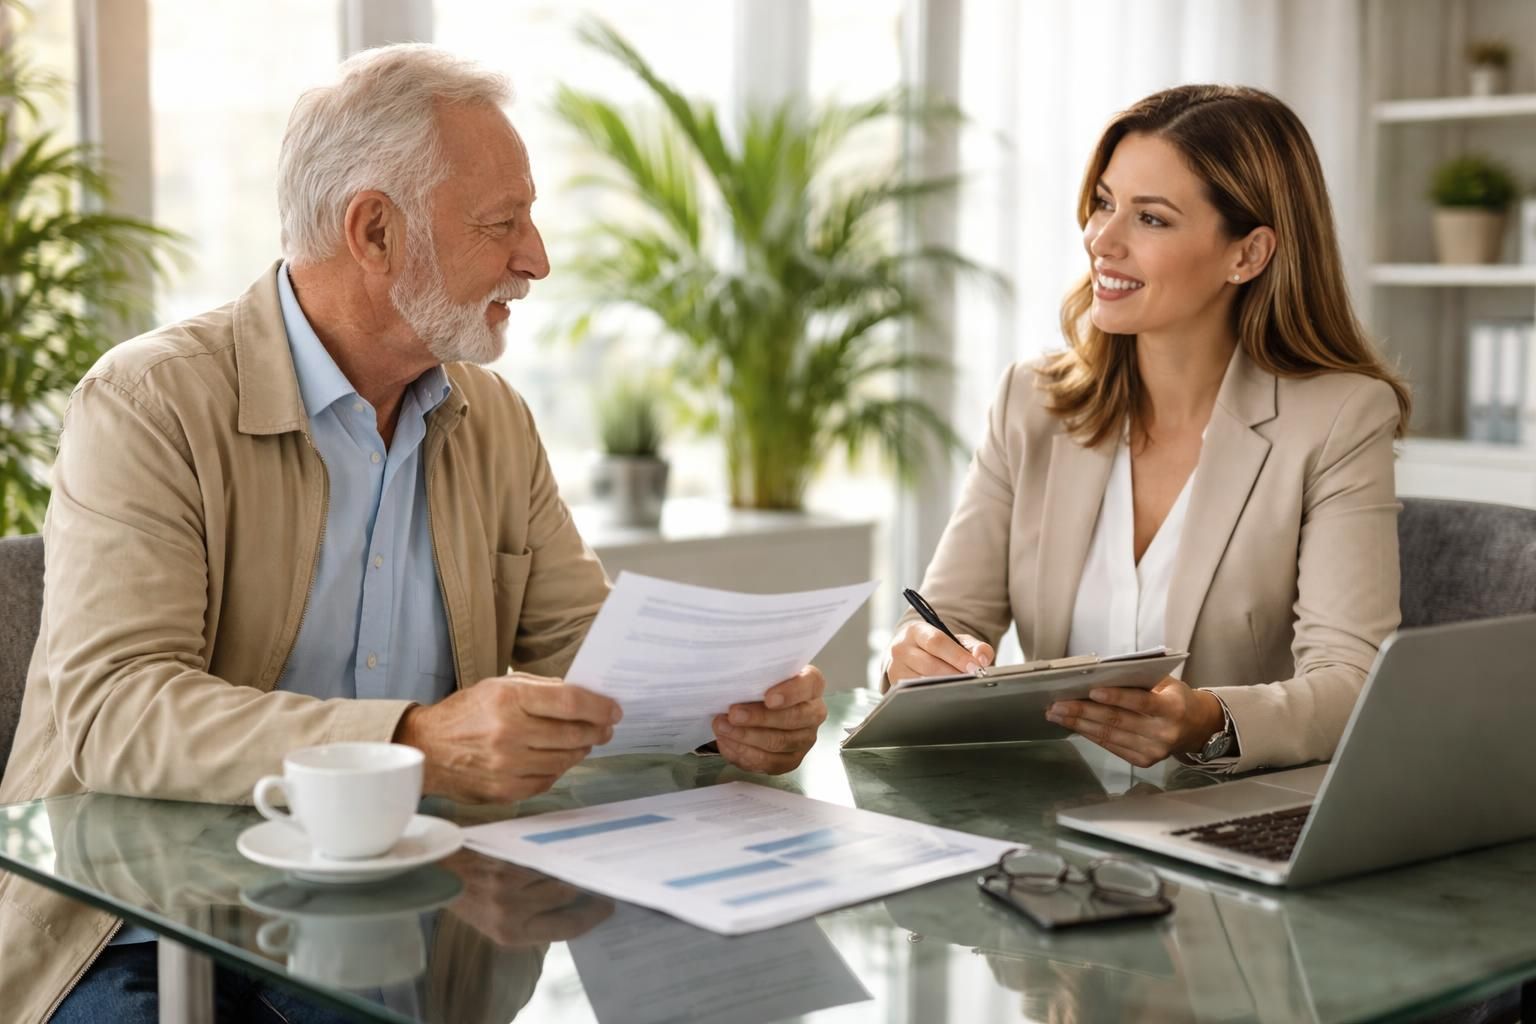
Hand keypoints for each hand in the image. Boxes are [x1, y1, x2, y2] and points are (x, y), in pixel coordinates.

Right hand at [393, 675, 620, 802]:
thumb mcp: (498, 685)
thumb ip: (541, 689)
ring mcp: (507, 765)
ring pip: (565, 759)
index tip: (614, 709)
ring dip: (581, 749)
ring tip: (584, 741)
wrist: (427, 749)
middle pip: (572, 733)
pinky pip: (548, 780)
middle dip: (596, 729)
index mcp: (508, 699)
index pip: (569, 702)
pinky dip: (558, 768)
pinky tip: (558, 758)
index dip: (598, 707)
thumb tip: (583, 697)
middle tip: (606, 727)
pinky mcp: (505, 790)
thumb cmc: (467, 713)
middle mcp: (508, 732)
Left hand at [442, 850, 612, 947]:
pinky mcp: (505, 861)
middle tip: (599, 872)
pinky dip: (554, 846)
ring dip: (570, 861)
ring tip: (582, 854)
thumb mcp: (499, 920)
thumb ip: (534, 917)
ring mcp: (507, 885)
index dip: (593, 915)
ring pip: (556, 871)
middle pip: (566, 894)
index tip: (608, 904)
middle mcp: (511, 913)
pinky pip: (542, 853)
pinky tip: (561, 842)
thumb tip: (578, 902)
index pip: (567, 928)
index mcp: (512, 934)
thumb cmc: (470, 895)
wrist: (436, 869)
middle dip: (586, 883)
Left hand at [711, 666, 827, 774]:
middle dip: (760, 718)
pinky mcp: (792, 760)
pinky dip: (745, 753)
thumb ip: (756, 675)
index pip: (809, 685)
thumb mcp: (762, 674)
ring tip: (722, 727)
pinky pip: (769, 762)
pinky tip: (727, 742)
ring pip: (779, 742)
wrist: (758, 707)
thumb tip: (735, 683)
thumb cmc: (761, 686)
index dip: (790, 693)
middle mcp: (814, 713)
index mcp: (811, 685)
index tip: (768, 698)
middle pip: (793, 718)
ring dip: (747, 737)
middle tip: (733, 714)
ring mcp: (805, 739)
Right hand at [885, 620, 994, 685]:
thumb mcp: (955, 641)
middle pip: (930, 665)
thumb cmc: (936, 648)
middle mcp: (900, 649)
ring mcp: (895, 669)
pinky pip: (916, 694)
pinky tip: (947, 697)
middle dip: (954, 675)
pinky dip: (934, 696)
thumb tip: (983, 659)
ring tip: (963, 689)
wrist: (909, 653)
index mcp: (915, 631)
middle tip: (973, 682)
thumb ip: (975, 647)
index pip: (936, 642)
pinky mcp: (894, 686)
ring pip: (923, 682)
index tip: (976, 668)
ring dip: (945, 687)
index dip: (957, 656)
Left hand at [1044, 677, 1223, 767]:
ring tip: (1056, 714)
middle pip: (1117, 721)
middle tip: (1056, 704)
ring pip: (1109, 735)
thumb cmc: (1175, 698)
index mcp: (1172, 709)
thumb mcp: (1165, 683)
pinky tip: (1072, 725)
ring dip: (1078, 724)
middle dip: (1082, 711)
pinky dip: (1089, 734)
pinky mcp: (1143, 761)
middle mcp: (1163, 733)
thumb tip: (1098, 675)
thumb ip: (1138, 680)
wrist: (1197, 728)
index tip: (1091, 690)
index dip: (1116, 697)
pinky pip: (1111, 746)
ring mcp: (1153, 751)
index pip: (1140, 702)